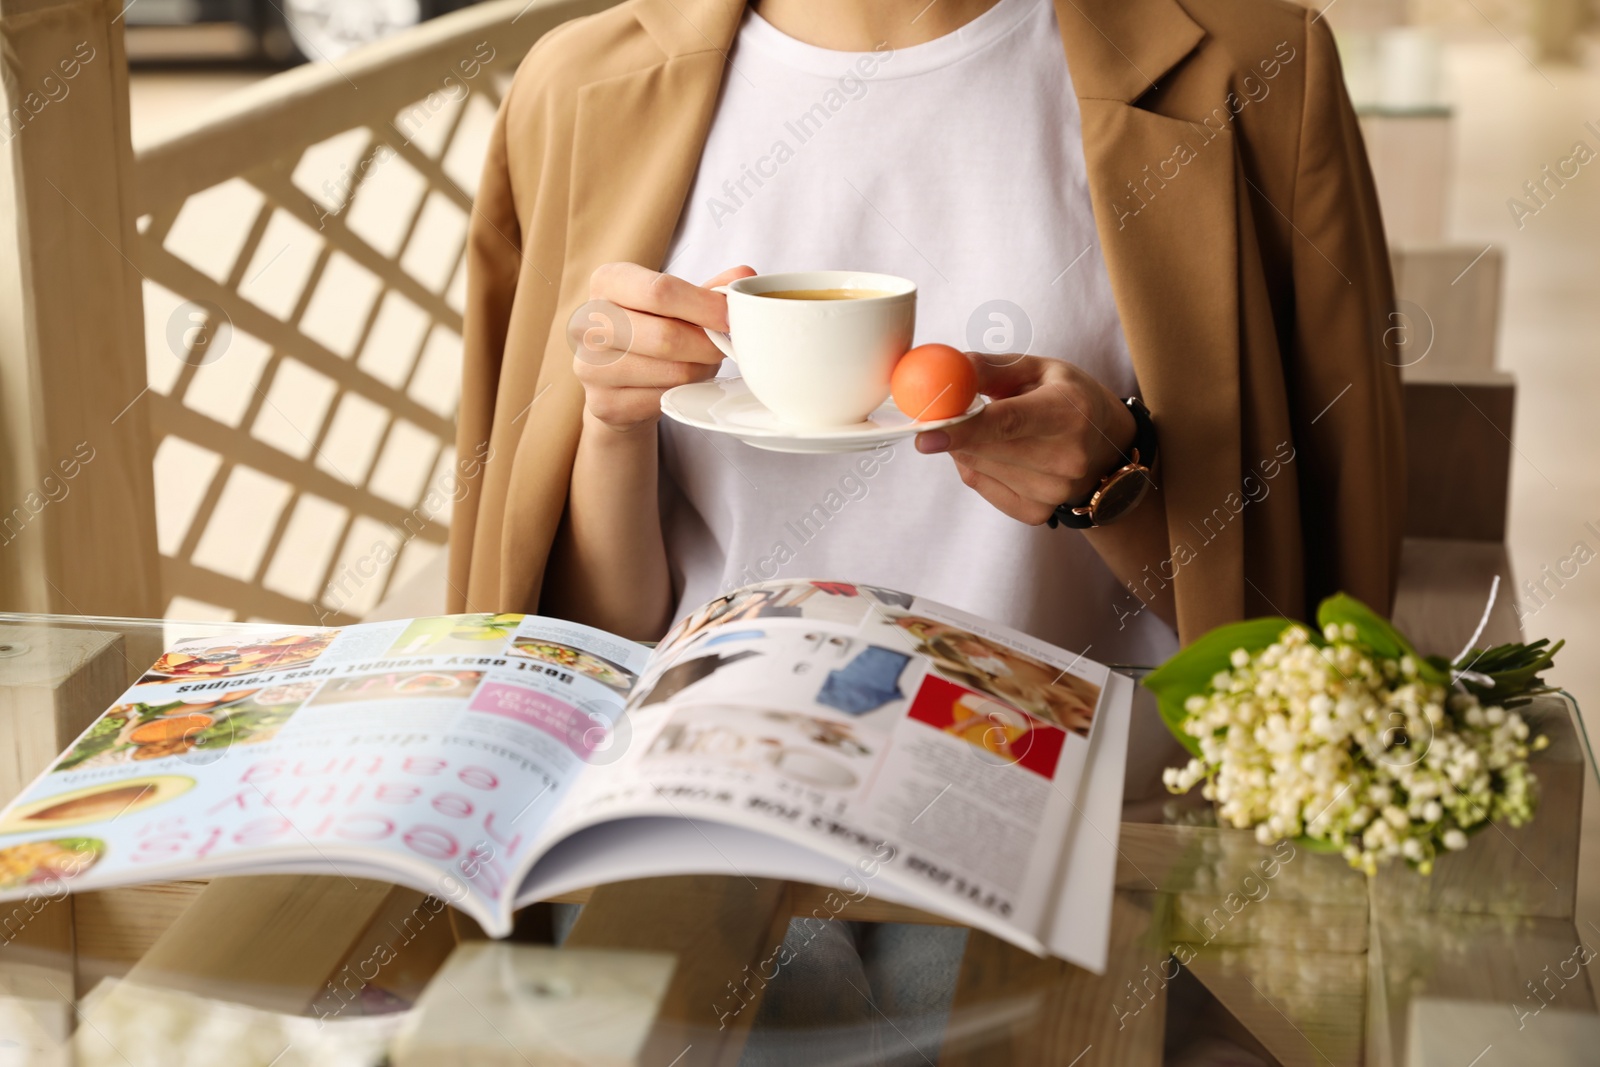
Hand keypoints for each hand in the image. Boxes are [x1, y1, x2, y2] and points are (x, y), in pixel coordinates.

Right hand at [574, 262, 755, 433]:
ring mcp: (590, 366)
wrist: (617, 378)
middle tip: (723, 346)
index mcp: (606, 282)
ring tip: (701, 362)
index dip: (703, 305)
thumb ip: (709, 289)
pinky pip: (664, 399)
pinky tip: (682, 383)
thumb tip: (744, 277)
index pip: (659, 291)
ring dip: (700, 370)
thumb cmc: (651, 329)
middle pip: (667, 336)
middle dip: (707, 344)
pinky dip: (684, 392)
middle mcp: (588, 322)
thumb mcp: (677, 302)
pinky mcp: (602, 403)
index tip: (729, 317)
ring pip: (671, 371)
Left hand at [914, 354, 1138, 525]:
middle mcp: (1065, 458)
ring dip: (965, 445)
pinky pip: (982, 486)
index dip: (964, 429)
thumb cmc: (1071, 399)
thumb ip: (993, 368)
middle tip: (946, 409)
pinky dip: (975, 464)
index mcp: (1068, 412)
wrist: (1108, 448)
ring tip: (988, 428)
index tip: (925, 435)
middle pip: (985, 447)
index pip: (1008, 423)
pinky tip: (994, 450)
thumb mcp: (1040, 370)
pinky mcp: (1038, 513)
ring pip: (978, 467)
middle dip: (955, 428)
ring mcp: (1053, 491)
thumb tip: (951, 369)